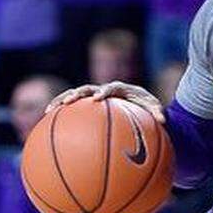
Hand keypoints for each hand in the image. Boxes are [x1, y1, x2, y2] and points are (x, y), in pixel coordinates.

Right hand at [46, 81, 165, 123]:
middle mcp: (104, 90)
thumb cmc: (146, 106)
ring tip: (48, 111)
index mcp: (120, 89)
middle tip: (69, 101)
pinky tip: (47, 125)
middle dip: (78, 94)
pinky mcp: (86, 105)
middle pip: (87, 89)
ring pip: (74, 96)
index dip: (104, 91)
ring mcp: (93, 97)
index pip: (111, 87)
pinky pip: (72, 110)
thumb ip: (157, 112)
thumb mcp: (154, 109)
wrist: (136, 103)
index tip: (98, 99)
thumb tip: (164, 120)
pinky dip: (60, 114)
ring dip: (61, 101)